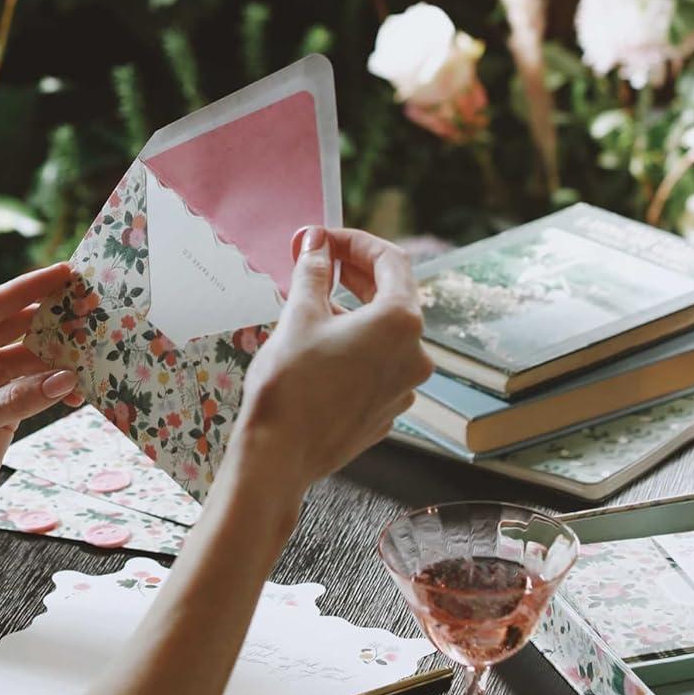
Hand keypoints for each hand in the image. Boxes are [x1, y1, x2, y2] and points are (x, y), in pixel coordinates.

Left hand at [0, 264, 81, 540]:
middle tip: (92, 306)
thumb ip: (14, 402)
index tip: (63, 273)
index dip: (26, 290)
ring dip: (61, 355)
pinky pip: (38, 389)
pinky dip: (60, 388)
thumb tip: (66, 378)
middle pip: (14, 327)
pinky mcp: (2, 410)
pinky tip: (82, 389)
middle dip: (52, 318)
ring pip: (31, 358)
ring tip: (97, 347)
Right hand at [231, 225, 431, 495]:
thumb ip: (313, 272)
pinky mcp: (385, 412)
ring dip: (353, 312)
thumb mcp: (299, 316)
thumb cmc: (289, 386)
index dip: (355, 242)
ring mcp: (403, 388)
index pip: (391, 261)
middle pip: (392, 297)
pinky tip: (320, 348)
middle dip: (354, 274)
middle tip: (316, 260)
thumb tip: (316, 245)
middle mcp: (414, 355)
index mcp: (400, 323)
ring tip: (312, 305)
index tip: (323, 238)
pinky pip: (376, 367)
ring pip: (383, 335)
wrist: (279, 456)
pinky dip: (354, 348)